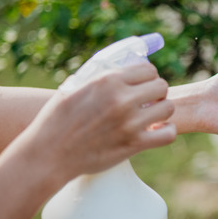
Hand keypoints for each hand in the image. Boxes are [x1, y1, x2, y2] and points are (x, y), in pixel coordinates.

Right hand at [17, 63, 175, 178]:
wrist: (49, 153)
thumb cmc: (58, 118)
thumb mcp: (74, 86)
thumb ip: (100, 75)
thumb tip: (124, 64)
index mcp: (108, 80)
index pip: (148, 69)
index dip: (147, 77)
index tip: (142, 86)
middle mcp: (121, 99)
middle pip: (161, 86)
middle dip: (156, 93)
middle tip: (147, 102)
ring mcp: (129, 123)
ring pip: (168, 108)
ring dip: (162, 111)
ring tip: (151, 116)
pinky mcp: (134, 144)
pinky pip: (168, 134)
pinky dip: (166, 131)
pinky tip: (157, 131)